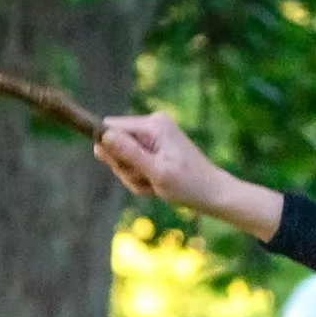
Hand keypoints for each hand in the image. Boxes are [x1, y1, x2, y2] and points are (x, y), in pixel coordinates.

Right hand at [94, 113, 283, 239]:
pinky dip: (141, 177)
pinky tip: (156, 184)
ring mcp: (154, 135)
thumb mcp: (156, 172)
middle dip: (125, 168)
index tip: (127, 169)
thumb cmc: (188, 185)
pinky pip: (134, 162)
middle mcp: (152, 123)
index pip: (109, 128)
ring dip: (134, 176)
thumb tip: (103, 136)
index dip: (110, 151)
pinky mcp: (155, 146)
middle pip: (114, 144)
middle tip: (147, 182)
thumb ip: (129, 154)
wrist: (212, 193)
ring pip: (123, 157)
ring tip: (154, 185)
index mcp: (152, 124)